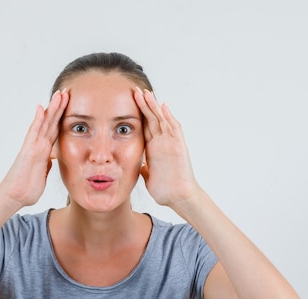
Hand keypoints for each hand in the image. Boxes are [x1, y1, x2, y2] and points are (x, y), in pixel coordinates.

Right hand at [0, 89, 68, 207]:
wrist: (14, 197)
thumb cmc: (26, 189)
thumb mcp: (42, 175)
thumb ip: (46, 166)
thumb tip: (51, 160)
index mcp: (44, 152)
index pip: (55, 131)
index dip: (62, 118)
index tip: (69, 105)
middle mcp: (38, 145)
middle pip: (51, 122)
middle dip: (59, 107)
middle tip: (66, 92)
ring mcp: (33, 146)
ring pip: (44, 123)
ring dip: (52, 108)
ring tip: (59, 94)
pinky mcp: (28, 150)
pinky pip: (34, 132)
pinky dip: (37, 119)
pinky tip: (41, 107)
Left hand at [133, 87, 200, 208]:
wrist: (179, 199)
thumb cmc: (166, 191)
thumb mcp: (149, 177)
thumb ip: (144, 170)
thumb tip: (138, 167)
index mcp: (153, 149)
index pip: (144, 127)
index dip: (137, 115)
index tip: (127, 103)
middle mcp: (162, 144)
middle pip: (152, 119)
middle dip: (143, 104)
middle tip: (134, 90)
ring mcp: (171, 144)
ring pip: (162, 120)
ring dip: (154, 106)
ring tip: (146, 92)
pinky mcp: (179, 147)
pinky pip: (174, 129)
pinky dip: (168, 117)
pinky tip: (163, 106)